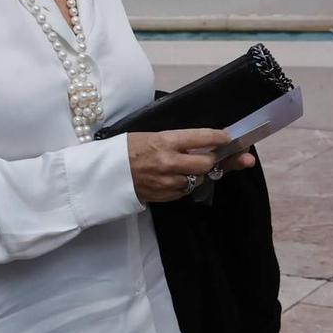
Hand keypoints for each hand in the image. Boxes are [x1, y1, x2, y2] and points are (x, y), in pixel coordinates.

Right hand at [128, 128, 255, 203]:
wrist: (105, 174)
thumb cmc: (127, 149)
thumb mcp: (151, 136)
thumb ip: (178, 141)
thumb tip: (204, 143)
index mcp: (165, 141)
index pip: (203, 137)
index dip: (220, 137)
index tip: (227, 137)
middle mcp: (169, 162)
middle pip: (207, 163)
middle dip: (215, 159)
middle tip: (216, 155)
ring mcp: (168, 182)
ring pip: (199, 179)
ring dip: (201, 173)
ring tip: (193, 167)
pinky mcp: (165, 196)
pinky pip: (186, 191)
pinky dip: (188, 184)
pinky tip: (180, 178)